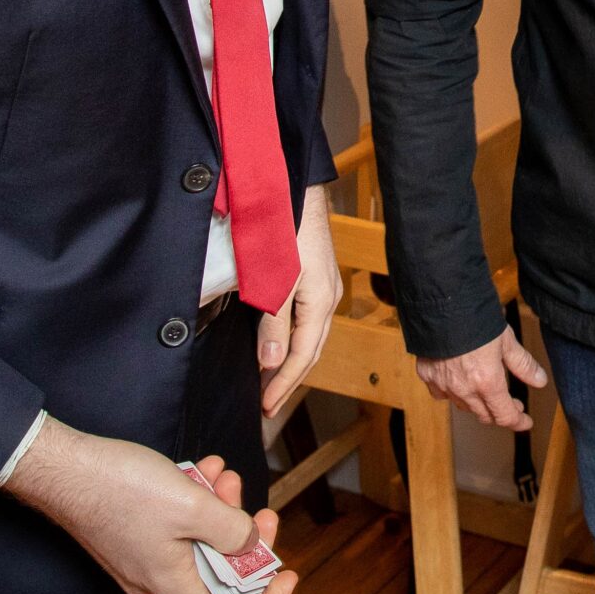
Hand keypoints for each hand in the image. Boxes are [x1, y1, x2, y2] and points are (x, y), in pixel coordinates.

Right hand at [1, 419, 296, 593]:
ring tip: (226, 475)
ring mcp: (144, 557)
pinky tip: (205, 468)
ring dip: (221, 509)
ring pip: (200, 542)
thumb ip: (231, 530)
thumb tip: (251, 542)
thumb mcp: (192, 505)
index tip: (287, 572)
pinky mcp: (135, 533)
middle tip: (259, 508)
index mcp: (171, 585)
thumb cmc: (120, 488)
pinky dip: (197, 498)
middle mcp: (157, 580)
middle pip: (219, 574)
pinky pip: (178, 525)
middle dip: (245, 537)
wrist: (65, 467)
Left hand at [259, 184, 341, 414]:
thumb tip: (271, 362)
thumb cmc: (285, 228)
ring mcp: (325, 287)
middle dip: (290, 379)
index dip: (283, 384)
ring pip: (311, 337)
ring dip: (292, 362)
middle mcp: (328, 298)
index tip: (266, 406)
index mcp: (320, 302)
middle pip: (311, 351)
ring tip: (272, 382)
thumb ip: (273, 321)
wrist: (295, 187)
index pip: (302, 356)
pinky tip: (281, 343)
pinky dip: (295, 341)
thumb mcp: (274, 278)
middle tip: (269, 404)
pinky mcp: (317, 277)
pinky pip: (308, 321)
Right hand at [415, 326, 547, 429]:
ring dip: (478, 405)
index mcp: (487, 382)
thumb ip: (523, 365)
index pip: (504, 416)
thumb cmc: (476, 318)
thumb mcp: (506, 340)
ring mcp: (443, 384)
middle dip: (500, 412)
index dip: (518, 421)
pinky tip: (459, 383)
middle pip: (485, 415)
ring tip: (487, 392)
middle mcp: (464, 389)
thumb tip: (540, 381)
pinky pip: (441, 394)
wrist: (441, 303)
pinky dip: (452, 393)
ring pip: (464, 406)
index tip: (525, 421)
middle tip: (511, 403)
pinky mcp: (427, 375)